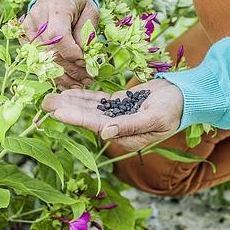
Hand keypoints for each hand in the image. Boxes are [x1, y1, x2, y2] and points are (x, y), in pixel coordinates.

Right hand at [22, 0, 98, 87]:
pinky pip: (36, 60)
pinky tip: (66, 81)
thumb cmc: (78, 2)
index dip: (71, 53)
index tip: (85, 62)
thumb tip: (82, 57)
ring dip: (62, 76)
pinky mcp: (24, 36)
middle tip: (89, 79)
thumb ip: (86, 33)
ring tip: (79, 84)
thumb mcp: (90, 12)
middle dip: (71, 69)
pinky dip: (52, 73)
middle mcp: (38, 17)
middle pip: (50, 51)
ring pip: (42, 59)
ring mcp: (28, 27)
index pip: (57, 35)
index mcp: (56, 6)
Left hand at [42, 79, 182, 150]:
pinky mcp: (119, 103)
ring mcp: (117, 115)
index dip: (76, 118)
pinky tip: (69, 92)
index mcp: (125, 136)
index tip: (58, 111)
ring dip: (71, 102)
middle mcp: (117, 128)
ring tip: (51, 97)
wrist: (185, 97)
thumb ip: (130, 126)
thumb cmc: (174, 109)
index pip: (96, 126)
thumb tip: (105, 133)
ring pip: (90, 108)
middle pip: (88, 118)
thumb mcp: (156, 119)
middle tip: (44, 102)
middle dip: (67, 110)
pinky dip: (84, 96)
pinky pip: (98, 101)